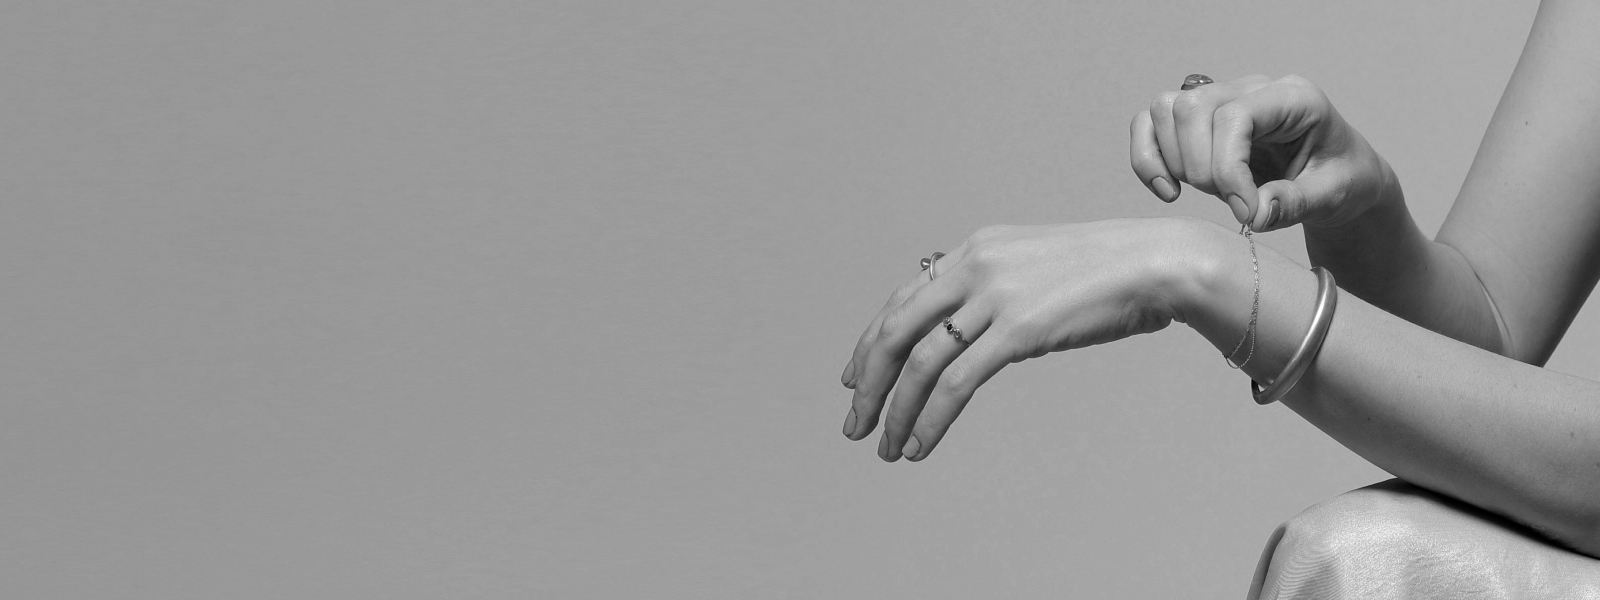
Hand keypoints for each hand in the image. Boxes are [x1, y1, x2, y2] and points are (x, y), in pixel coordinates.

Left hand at [839, 218, 1202, 461]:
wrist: (1158, 262)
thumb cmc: (1108, 272)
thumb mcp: (1037, 267)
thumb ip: (999, 290)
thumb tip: (973, 328)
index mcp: (976, 250)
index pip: (903, 301)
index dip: (871, 343)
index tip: (854, 379)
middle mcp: (976, 266)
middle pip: (896, 330)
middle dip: (868, 382)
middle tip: (855, 424)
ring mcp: (995, 296)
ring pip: (920, 362)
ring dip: (896, 411)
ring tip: (888, 448)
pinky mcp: (1018, 328)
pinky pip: (957, 382)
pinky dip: (930, 418)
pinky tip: (919, 445)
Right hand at [1129, 75, 1397, 232]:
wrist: (1339, 177)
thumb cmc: (1341, 180)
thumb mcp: (1333, 196)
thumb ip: (1295, 203)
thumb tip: (1252, 212)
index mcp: (1293, 98)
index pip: (1235, 116)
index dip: (1227, 167)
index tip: (1243, 212)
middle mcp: (1252, 89)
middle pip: (1192, 108)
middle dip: (1200, 166)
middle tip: (1230, 202)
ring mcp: (1221, 98)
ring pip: (1165, 110)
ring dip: (1173, 161)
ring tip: (1206, 193)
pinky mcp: (1196, 120)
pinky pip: (1149, 123)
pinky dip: (1148, 158)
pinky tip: (1168, 189)